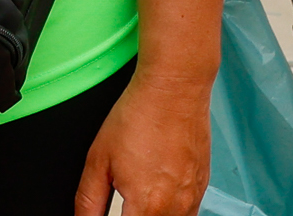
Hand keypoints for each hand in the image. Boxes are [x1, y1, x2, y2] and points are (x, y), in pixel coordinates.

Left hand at [73, 66, 215, 215]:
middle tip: (124, 204)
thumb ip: (88, 202)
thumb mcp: (98, 160)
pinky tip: (159, 194)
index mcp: (146, 206)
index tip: (114, 212)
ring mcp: (192, 198)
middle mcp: (175, 207)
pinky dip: (171, 212)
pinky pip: (188, 214)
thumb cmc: (140, 115)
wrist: (175, 88)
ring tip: (140, 197)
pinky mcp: (203, 186)